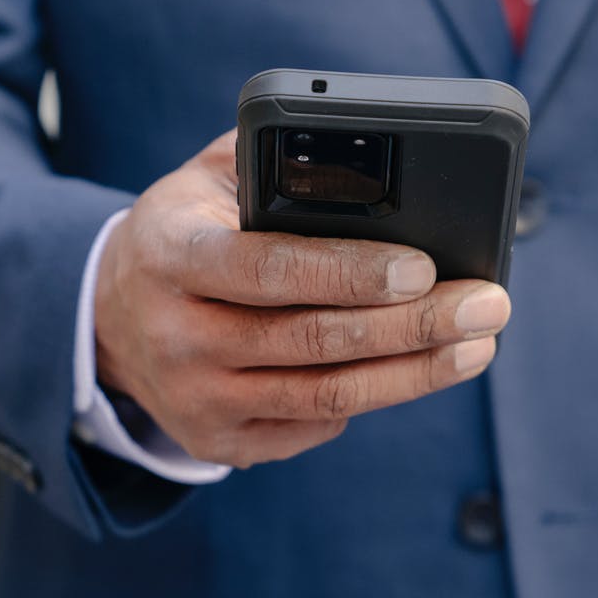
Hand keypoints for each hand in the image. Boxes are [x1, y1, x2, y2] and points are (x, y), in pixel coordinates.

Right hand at [94, 131, 510, 468]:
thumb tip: (368, 156)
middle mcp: (175, 334)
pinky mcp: (215, 441)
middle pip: (313, 338)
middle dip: (413, 325)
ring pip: (325, 395)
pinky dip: (371, 398)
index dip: (349, 272)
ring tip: (476, 344)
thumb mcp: (204, 179)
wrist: (110, 317)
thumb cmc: (184, 232)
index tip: (424, 266)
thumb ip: (274, 160)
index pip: (268, 268)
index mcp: (171, 254)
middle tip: (487, 305)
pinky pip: (312, 427)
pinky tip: (415, 371)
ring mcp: (195, 398)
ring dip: (413, 373)